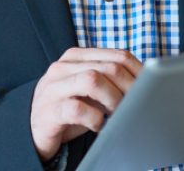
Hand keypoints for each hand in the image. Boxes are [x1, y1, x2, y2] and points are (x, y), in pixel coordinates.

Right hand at [30, 47, 141, 161]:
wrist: (33, 128)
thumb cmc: (69, 107)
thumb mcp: (91, 90)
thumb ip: (111, 81)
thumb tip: (146, 85)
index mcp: (77, 57)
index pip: (118, 56)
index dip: (140, 74)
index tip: (150, 91)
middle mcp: (63, 67)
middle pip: (109, 67)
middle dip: (129, 88)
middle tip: (135, 106)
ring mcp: (53, 88)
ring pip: (91, 80)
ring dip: (112, 99)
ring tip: (116, 114)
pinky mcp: (49, 111)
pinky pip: (76, 109)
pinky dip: (94, 119)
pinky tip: (98, 125)